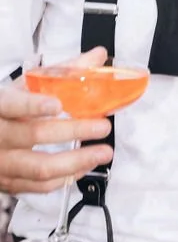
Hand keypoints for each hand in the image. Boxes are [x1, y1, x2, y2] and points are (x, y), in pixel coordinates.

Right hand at [0, 46, 112, 193]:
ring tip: (103, 152)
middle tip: (102, 126)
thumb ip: (63, 71)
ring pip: (39, 167)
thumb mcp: (26, 86)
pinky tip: (84, 167)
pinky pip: (38, 186)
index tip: (57, 104)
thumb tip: (98, 56)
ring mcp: (1, 162)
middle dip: (73, 131)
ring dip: (76, 161)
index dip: (33, 105)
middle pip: (33, 135)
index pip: (11, 104)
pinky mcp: (8, 182)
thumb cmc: (8, 108)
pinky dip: (64, 178)